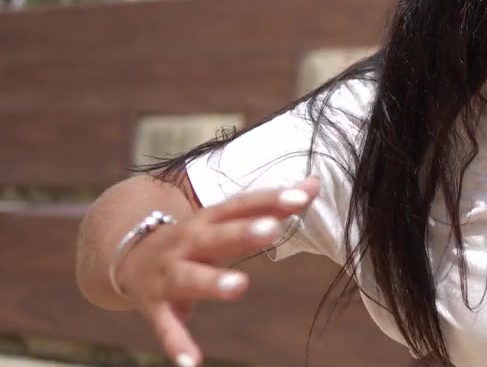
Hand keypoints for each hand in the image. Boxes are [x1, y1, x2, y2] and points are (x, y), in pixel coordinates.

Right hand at [114, 177, 320, 366]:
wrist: (126, 257)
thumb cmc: (194, 237)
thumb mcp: (226, 219)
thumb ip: (270, 205)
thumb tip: (315, 182)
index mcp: (209, 218)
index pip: (242, 204)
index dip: (270, 199)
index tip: (299, 196)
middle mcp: (188, 242)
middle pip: (218, 235)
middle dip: (243, 232)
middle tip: (272, 230)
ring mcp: (170, 273)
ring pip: (192, 277)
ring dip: (213, 282)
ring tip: (239, 286)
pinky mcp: (156, 306)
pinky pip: (167, 326)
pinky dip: (177, 343)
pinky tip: (193, 362)